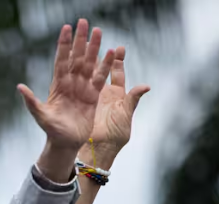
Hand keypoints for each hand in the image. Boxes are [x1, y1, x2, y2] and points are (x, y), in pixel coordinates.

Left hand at [20, 20, 114, 150]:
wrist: (66, 143)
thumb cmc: (52, 130)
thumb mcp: (40, 116)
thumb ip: (31, 102)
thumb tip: (19, 87)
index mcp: (58, 85)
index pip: (61, 60)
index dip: (63, 45)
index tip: (66, 28)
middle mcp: (70, 83)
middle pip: (76, 57)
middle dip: (79, 40)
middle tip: (83, 22)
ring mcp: (82, 88)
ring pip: (89, 63)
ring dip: (94, 48)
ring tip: (98, 31)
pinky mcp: (93, 96)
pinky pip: (100, 77)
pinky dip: (105, 66)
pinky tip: (112, 52)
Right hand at [79, 46, 149, 166]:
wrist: (99, 149)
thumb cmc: (115, 135)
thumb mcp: (126, 116)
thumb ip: (134, 99)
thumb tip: (146, 86)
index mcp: (117, 95)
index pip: (117, 74)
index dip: (118, 61)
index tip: (119, 48)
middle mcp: (104, 94)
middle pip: (102, 70)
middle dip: (101, 55)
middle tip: (99, 40)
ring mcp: (91, 98)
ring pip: (88, 75)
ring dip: (87, 61)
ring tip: (85, 47)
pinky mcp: (80, 103)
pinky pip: (77, 86)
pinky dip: (75, 75)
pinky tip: (72, 64)